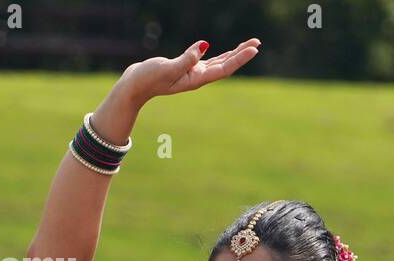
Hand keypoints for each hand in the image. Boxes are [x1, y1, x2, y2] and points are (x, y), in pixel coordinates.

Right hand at [118, 37, 260, 104]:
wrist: (135, 85)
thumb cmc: (148, 78)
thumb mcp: (168, 68)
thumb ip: (187, 58)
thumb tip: (204, 46)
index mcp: (197, 79)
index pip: (224, 68)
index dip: (240, 58)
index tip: (253, 49)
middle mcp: (199, 77)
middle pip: (227, 64)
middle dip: (242, 53)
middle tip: (257, 42)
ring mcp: (194, 73)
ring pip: (220, 61)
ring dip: (235, 53)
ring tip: (250, 45)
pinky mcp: (187, 68)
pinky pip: (209, 60)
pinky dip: (220, 55)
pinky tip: (228, 52)